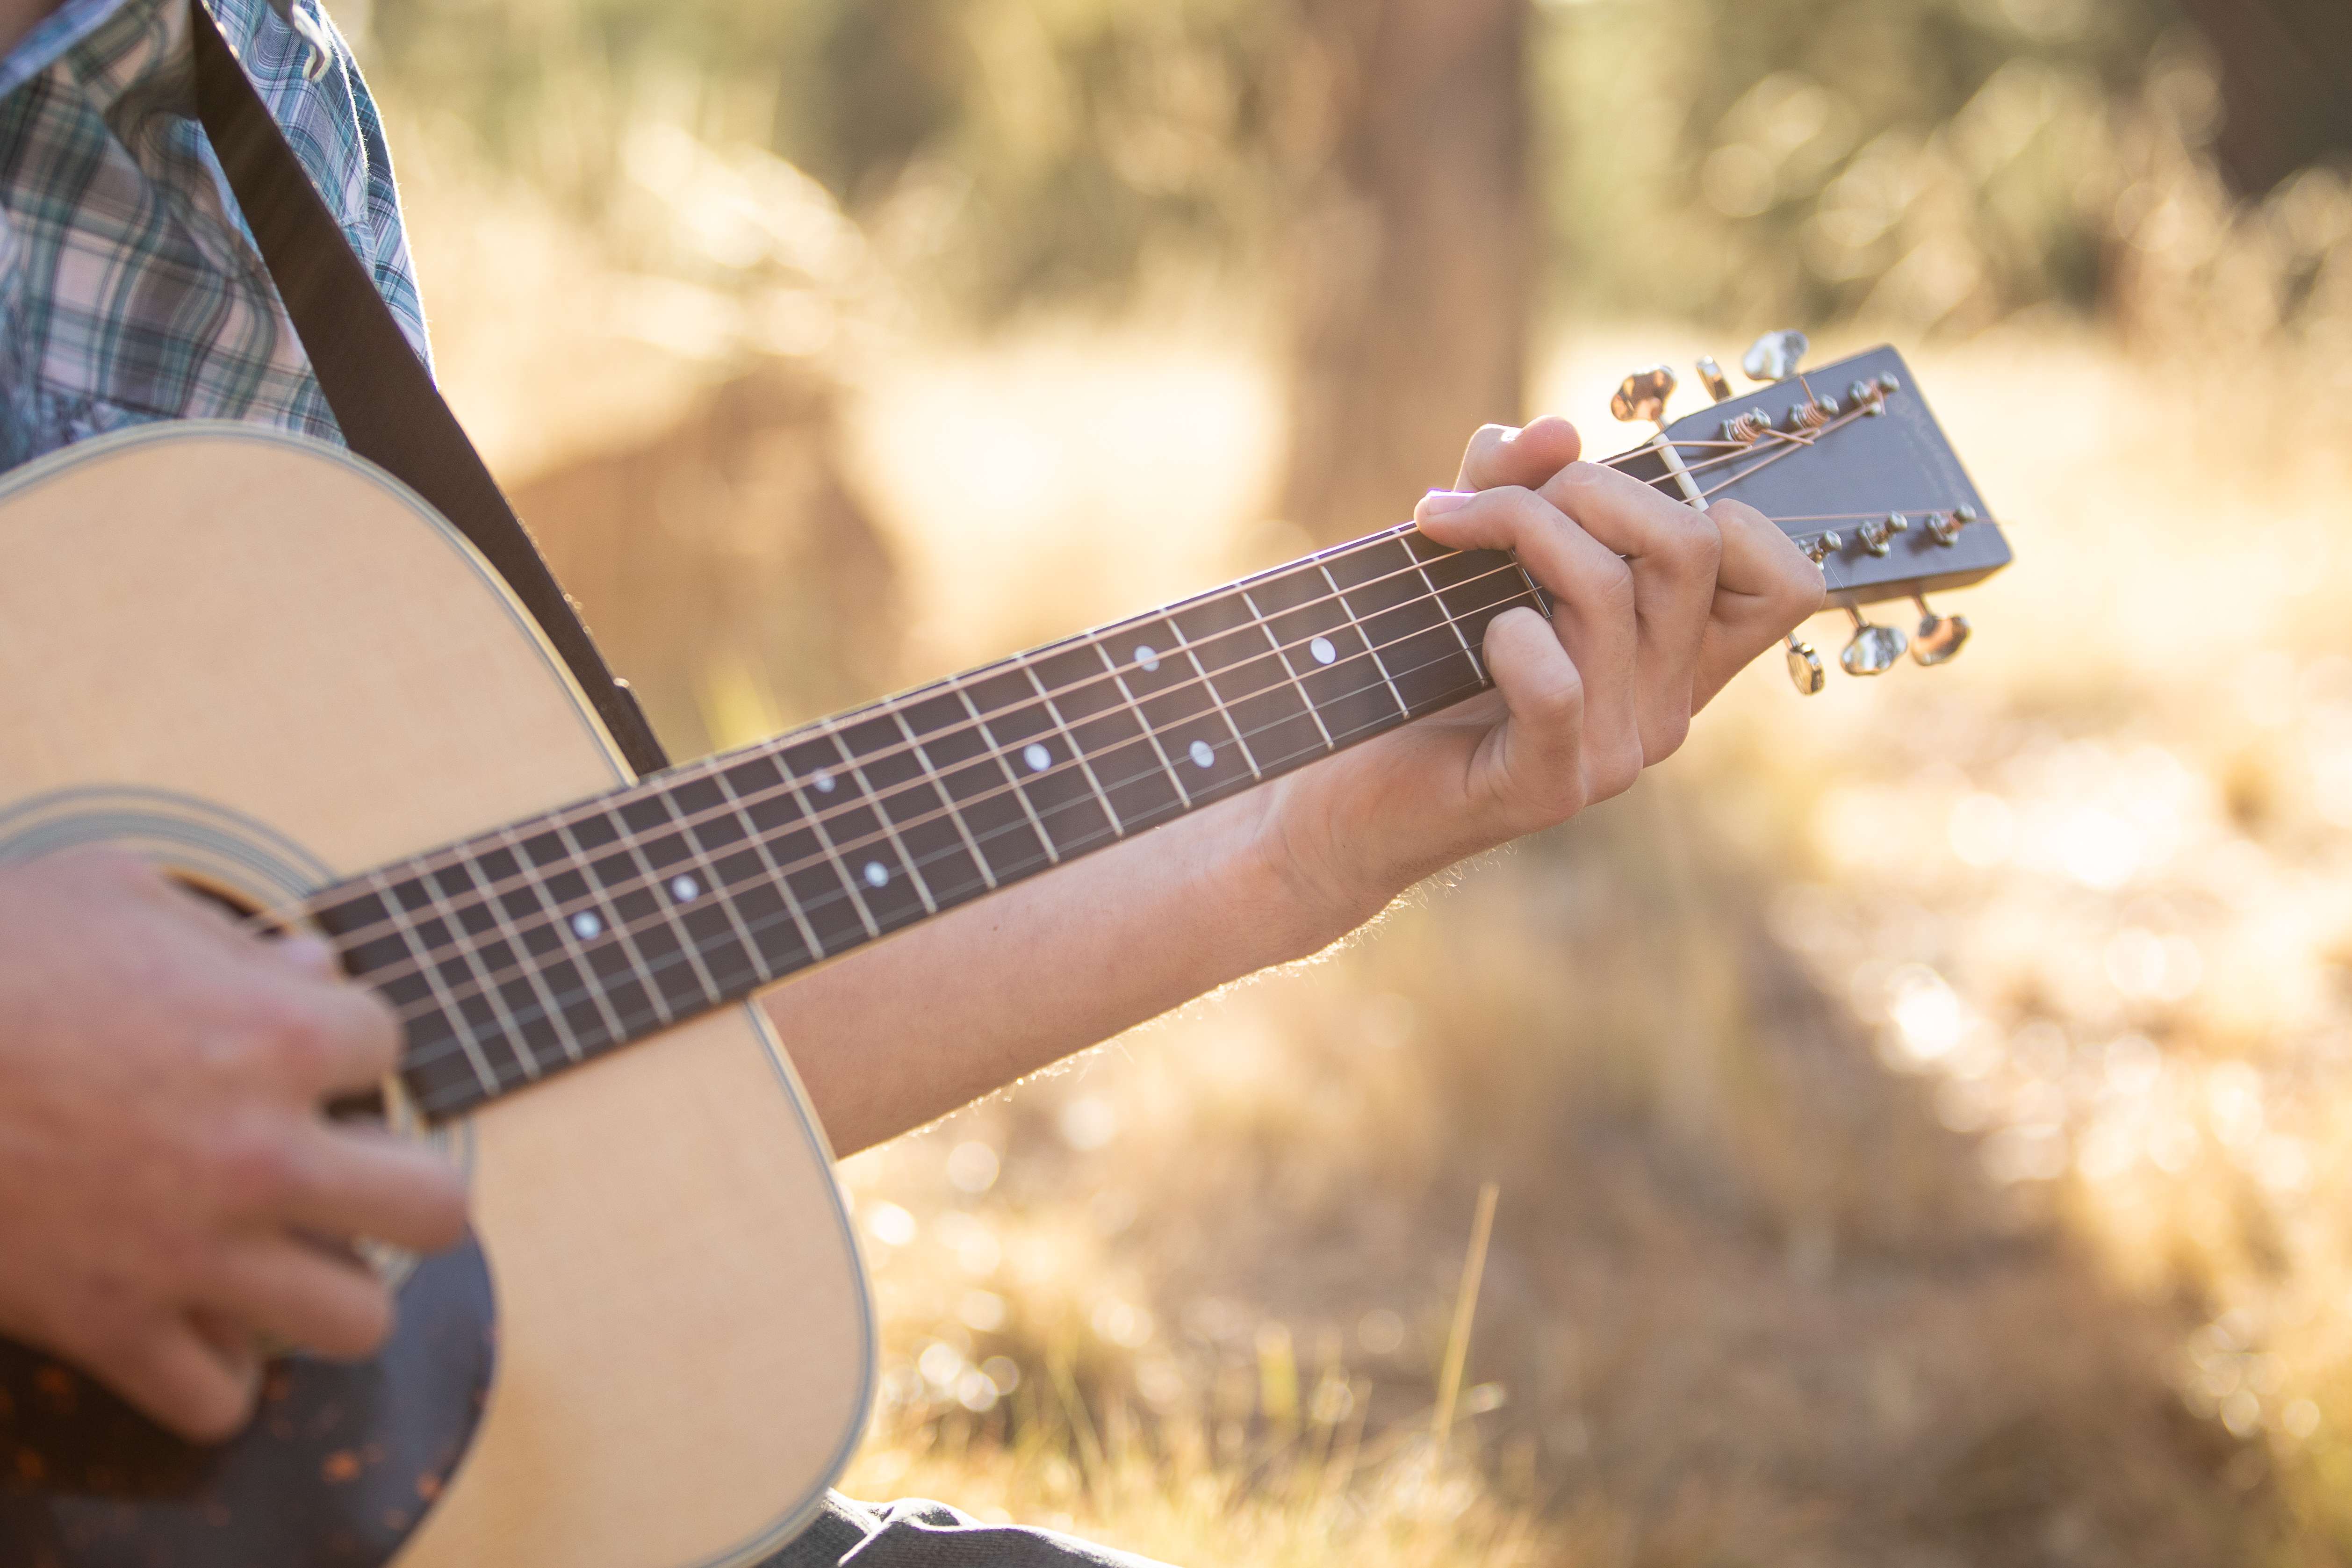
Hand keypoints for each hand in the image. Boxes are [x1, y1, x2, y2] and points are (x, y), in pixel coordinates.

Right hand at [0, 848, 468, 1440]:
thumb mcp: (110, 894)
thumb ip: (226, 935)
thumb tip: (314, 966)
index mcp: (276, 1034)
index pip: (388, 1045)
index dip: (338, 1039)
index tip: (288, 1040)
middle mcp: (261, 1154)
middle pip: (435, 1211)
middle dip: (404, 1189)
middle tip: (351, 1174)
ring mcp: (191, 1252)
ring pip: (354, 1319)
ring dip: (331, 1289)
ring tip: (288, 1257)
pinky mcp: (109, 1326)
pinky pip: (218, 1399)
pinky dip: (215, 1374)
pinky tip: (194, 1325)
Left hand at [1245, 415, 1823, 943]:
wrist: (1338, 796)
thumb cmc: (1412, 666)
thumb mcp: (1472, 548)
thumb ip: (1517, 479)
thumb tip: (1561, 432)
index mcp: (1674, 657)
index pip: (1785, 580)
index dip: (1717, 510)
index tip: (1609, 503)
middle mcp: (1666, 709)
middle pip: (1690, 544)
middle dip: (1587, 488)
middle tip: (1492, 502)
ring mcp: (1615, 753)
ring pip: (1610, 589)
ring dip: (1515, 528)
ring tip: (1442, 532)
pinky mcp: (1547, 787)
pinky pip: (1559, 684)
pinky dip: (1510, 635)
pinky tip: (1479, 633)